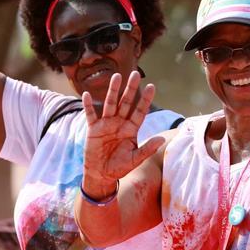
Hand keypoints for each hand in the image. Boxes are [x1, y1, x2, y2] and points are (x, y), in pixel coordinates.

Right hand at [82, 71, 163, 196]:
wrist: (101, 175)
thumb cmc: (119, 167)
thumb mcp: (135, 160)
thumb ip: (147, 149)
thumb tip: (161, 140)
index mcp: (131, 129)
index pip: (140, 111)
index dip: (145, 99)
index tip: (152, 86)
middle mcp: (119, 123)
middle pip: (126, 102)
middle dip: (131, 89)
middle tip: (136, 74)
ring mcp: (106, 124)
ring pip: (110, 104)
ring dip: (113, 91)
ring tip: (116, 76)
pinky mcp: (93, 129)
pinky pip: (90, 115)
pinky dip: (88, 105)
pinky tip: (87, 94)